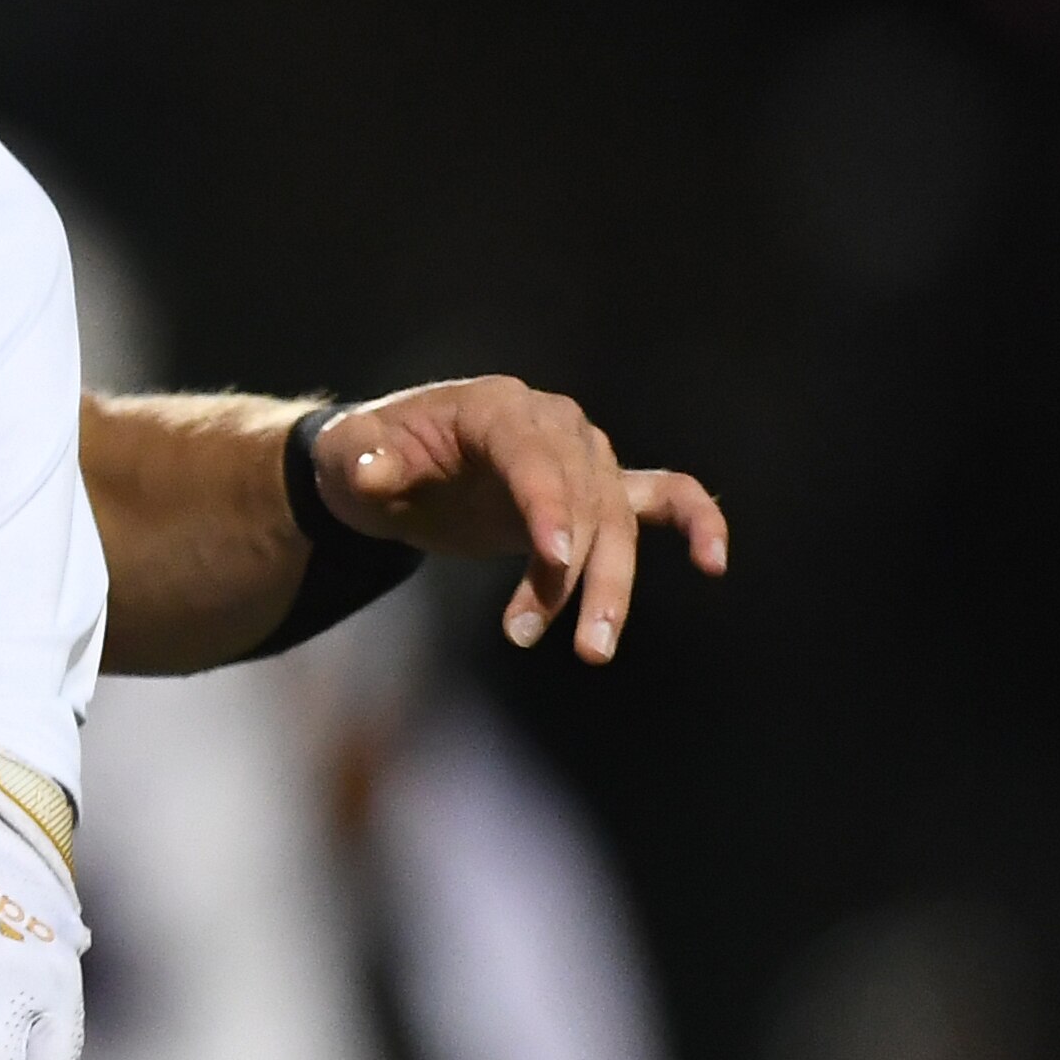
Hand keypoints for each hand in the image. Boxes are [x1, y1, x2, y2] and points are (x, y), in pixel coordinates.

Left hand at [315, 378, 728, 663]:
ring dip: (611, 586)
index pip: (532, 458)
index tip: (553, 560)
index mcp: (493, 408)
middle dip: (579, 573)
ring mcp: (582, 456)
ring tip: (590, 651)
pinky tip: (714, 563)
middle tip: (564, 640)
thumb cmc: (364, 458)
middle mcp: (551, 424)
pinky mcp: (595, 492)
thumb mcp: (346, 456)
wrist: (383, 470)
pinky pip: (664, 497)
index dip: (546, 506)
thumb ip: (360, 461)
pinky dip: (696, 522)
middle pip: (585, 499)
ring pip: (619, 520)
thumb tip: (374, 471)